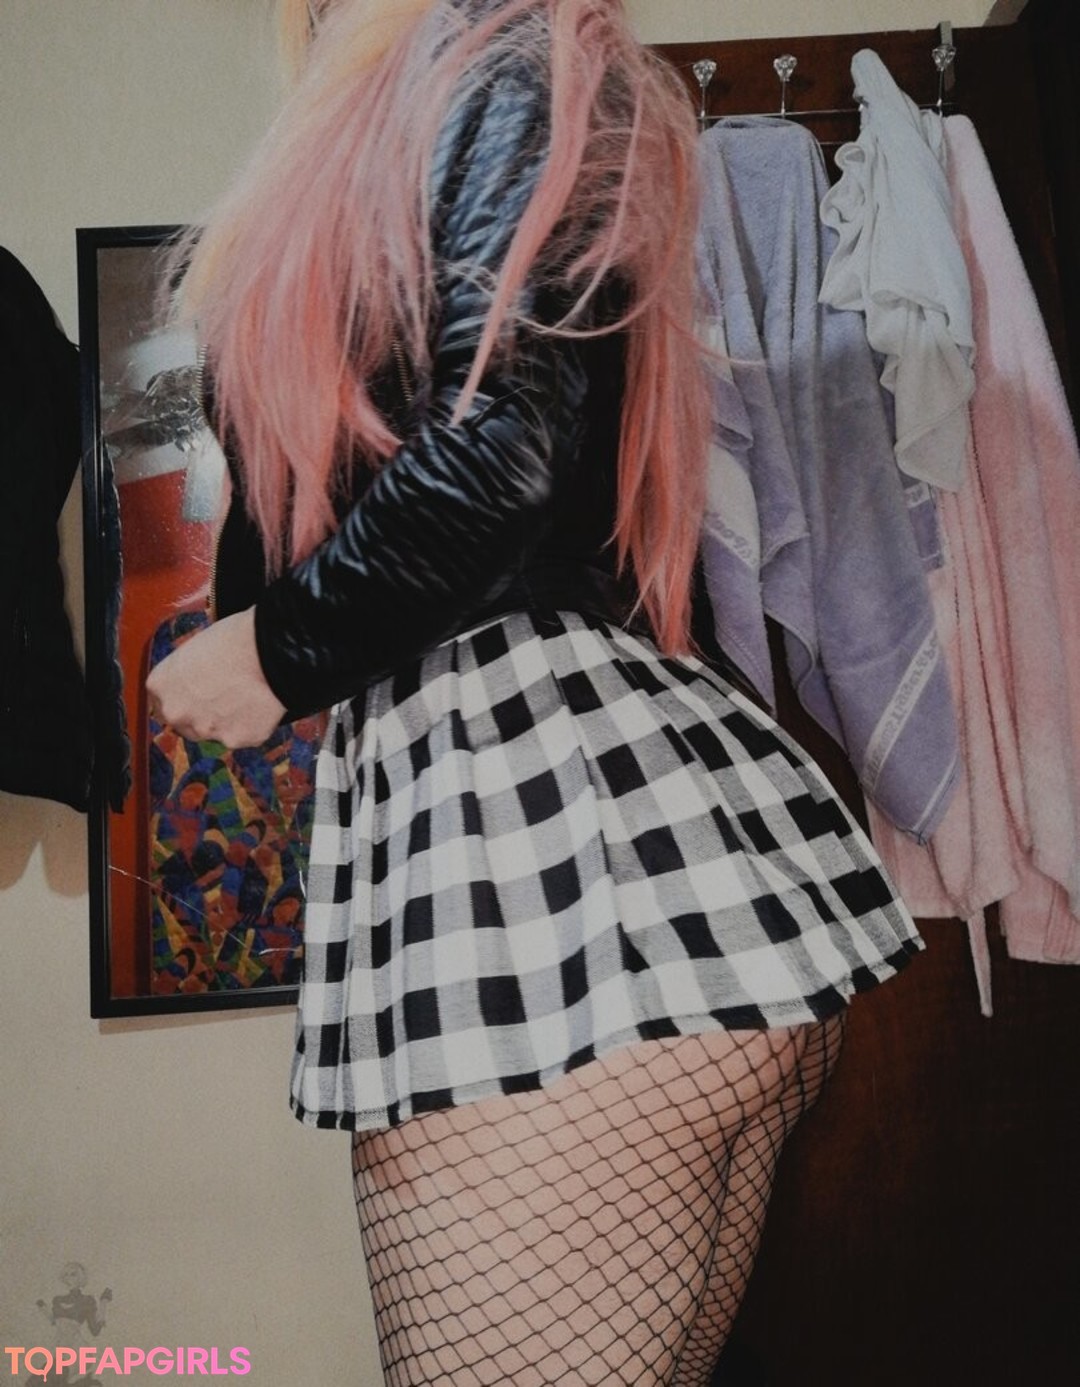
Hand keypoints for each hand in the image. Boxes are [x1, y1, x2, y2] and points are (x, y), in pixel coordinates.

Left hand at [146, 607, 285, 747]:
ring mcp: (205, 729)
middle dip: (202, 714)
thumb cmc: (233, 639)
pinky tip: (260, 704)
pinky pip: (243, 736)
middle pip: (185, 724)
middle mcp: (176, 712)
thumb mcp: (195, 650)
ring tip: (247, 697)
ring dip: (227, 721)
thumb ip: (187, 676)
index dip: (185, 696)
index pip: (163, 702)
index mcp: (160, 685)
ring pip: (214, 732)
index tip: (199, 692)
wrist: (268, 649)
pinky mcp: (235, 740)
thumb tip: (197, 684)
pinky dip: (252, 725)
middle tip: (225, 696)